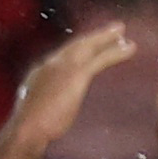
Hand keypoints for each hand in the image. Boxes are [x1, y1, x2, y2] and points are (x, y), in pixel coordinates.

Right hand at [3, 25, 138, 153]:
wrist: (26, 129)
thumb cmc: (30, 127)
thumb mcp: (36, 109)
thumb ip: (46, 102)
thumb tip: (50, 108)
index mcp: (41, 72)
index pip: (64, 54)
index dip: (79, 47)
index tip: (91, 43)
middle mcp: (51, 64)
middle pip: (77, 45)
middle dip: (95, 36)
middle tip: (114, 29)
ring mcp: (63, 67)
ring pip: (88, 46)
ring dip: (106, 37)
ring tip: (122, 31)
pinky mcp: (76, 74)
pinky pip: (100, 59)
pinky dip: (116, 52)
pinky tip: (130, 48)